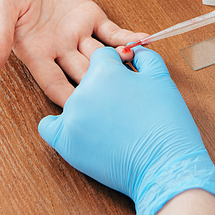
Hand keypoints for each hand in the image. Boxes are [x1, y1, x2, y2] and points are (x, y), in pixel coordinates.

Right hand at [0, 0, 146, 105]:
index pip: (55, 83)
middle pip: (83, 74)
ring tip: (139, 71)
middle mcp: (60, 50)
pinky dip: (128, 38)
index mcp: (37, 54)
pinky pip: (112, 32)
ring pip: (102, 56)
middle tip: (124, 99)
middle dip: (102, 87)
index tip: (86, 116)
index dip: (70, 100)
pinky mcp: (91, 17)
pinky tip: (144, 42)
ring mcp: (78, 34)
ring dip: (119, 63)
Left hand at [39, 47, 214, 214]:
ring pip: (72, 101)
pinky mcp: (65, 142)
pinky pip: (49, 127)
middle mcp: (82, 90)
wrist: (164, 163)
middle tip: (122, 103)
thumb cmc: (165, 122)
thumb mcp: (161, 78)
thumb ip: (145, 57)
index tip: (126, 78)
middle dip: (103, 87)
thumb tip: (135, 51)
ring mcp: (71, 117)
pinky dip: (59, 126)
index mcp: (103, 71)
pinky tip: (77, 128)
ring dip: (87, 106)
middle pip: (87, 79)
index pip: (103, 57)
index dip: (117, 65)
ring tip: (111, 122)